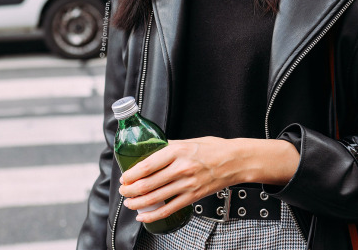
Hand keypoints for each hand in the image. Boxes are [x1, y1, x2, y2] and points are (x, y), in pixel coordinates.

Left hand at [118, 136, 298, 223]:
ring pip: (155, 198)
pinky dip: (153, 215)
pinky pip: (168, 209)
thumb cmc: (213, 148)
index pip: (147, 165)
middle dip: (130, 190)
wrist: (234, 161)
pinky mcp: (192, 197)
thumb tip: (152, 150)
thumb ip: (170, 147)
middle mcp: (180, 168)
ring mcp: (187, 184)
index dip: (132, 174)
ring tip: (129, 203)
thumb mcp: (189, 141)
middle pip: (148, 184)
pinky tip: (144, 216)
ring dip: (138, 203)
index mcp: (177, 151)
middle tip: (123, 191)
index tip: (125, 177)